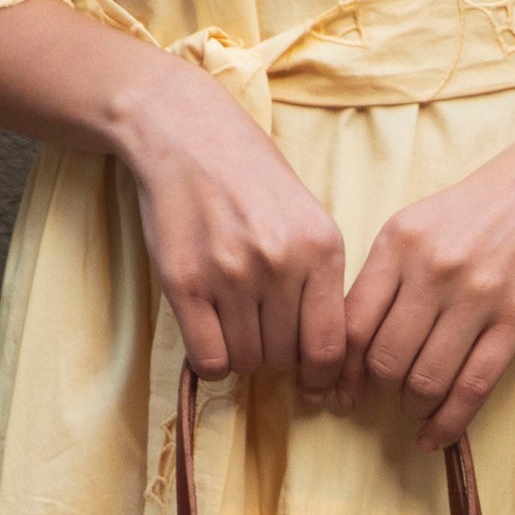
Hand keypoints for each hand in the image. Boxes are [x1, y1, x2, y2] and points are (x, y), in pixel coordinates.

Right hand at [117, 49, 347, 395]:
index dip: (321, 375)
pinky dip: (212, 359)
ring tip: (235, 319)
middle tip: (263, 331)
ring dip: (242, 353)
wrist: (189, 135)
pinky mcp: (184, 282)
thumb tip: (323, 357)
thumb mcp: (307, 215)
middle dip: (277, 356)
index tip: (311, 380)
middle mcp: (280, 262)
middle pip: (285, 357)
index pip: (330, 346)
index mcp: (322, 246)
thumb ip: (319, 278)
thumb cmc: (252, 175)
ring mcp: (230, 273)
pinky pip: (208, 358)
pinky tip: (210, 330)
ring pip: (246, 359)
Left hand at [336, 109, 514, 449]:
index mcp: (399, 240)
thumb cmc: (479, 208)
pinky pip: (473, 387)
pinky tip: (436, 435)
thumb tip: (351, 344)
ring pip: (426, 379)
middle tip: (376, 402)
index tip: (337, 390)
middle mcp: (433, 267)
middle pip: (385, 358)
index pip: (353, 323)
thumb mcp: (419, 222)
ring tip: (414, 408)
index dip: (340, 369)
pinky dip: (449, 423)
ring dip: (413, 407)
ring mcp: (478, 294)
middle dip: (376, 392)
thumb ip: (385, 275)